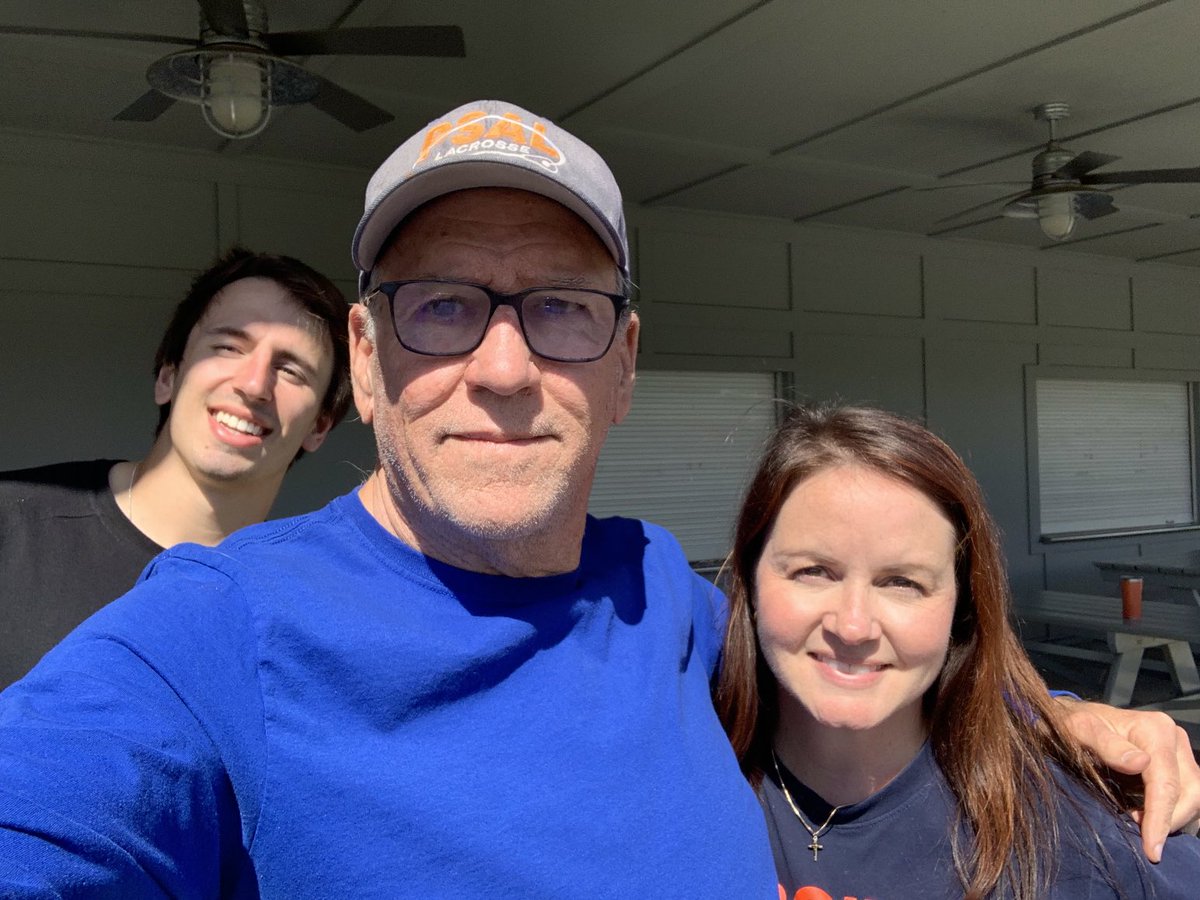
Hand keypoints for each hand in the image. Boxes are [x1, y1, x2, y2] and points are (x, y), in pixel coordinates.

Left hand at [1056, 697, 1199, 859]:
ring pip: (1193, 796)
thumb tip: (1140, 763)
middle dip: (1169, 821)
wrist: (1075, 718)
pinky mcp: (1177, 765)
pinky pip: (1186, 794)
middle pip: (1189, 792)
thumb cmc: (1073, 725)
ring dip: (1172, 818)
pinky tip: (1146, 817)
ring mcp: (1179, 752)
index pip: (1166, 782)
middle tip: (1143, 841)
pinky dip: (1171, 811)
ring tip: (1142, 827)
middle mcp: (1174, 739)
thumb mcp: (1080, 730)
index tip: (1151, 849)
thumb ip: (1106, 745)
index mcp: (1156, 729)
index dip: (1160, 817)